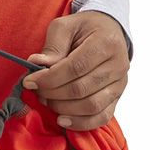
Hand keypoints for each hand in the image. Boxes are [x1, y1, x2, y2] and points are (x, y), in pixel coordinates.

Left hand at [21, 11, 129, 130]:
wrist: (109, 32)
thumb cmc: (84, 29)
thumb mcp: (65, 26)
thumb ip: (52, 46)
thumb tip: (36, 65)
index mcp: (106, 43)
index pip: (75, 68)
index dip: (49, 79)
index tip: (29, 81)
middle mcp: (118, 65)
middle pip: (81, 89)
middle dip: (52, 94)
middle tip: (37, 91)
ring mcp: (120, 84)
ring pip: (90, 106)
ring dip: (62, 108)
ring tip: (47, 101)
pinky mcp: (117, 98)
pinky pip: (101, 117)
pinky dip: (80, 123)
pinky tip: (62, 120)